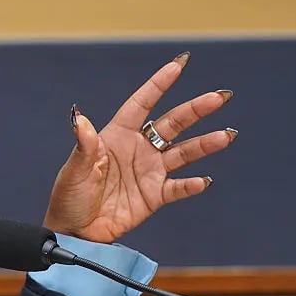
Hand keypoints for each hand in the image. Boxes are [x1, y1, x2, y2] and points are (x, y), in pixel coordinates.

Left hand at [43, 53, 237, 243]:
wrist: (74, 230)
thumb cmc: (69, 197)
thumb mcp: (73, 170)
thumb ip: (84, 146)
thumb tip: (79, 120)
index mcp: (116, 136)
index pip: (141, 104)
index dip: (159, 84)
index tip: (179, 64)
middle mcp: (137, 149)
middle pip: (171, 124)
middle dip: (196, 110)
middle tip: (220, 97)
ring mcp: (149, 172)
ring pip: (182, 153)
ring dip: (204, 144)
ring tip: (226, 135)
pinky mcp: (154, 196)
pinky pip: (178, 187)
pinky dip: (192, 185)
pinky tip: (204, 180)